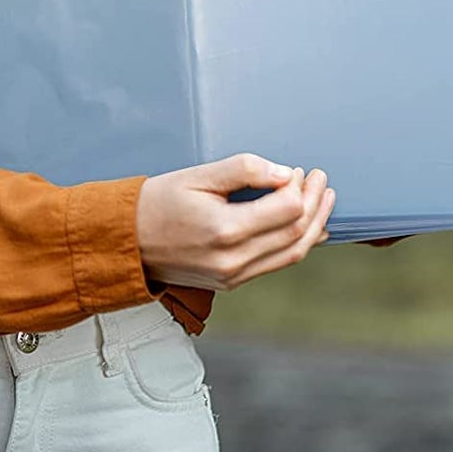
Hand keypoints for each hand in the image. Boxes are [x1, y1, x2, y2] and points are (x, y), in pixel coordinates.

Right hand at [136, 155, 333, 291]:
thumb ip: (243, 170)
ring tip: (324, 201)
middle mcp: (233, 259)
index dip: (300, 188)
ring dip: (314, 226)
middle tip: (322, 180)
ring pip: (292, 253)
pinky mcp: (232, 281)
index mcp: (225, 230)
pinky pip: (276, 264)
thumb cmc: (156, 204)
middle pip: (296, 233)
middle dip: (316, 204)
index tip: (301, 170)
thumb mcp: (196, 176)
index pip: (286, 209)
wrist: (127, 242)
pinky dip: (297, 245)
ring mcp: (234, 275)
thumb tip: (284, 173)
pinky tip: (307, 229)